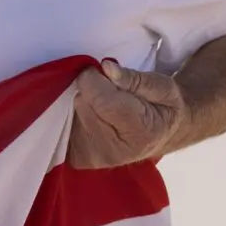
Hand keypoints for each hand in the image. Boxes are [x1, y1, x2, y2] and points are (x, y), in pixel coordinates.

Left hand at [68, 60, 189, 167]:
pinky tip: (92, 116)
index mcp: (140, 132)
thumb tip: (106, 67)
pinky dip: (74, 116)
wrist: (160, 135)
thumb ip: (134, 78)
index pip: (101, 99)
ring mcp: (92, 158)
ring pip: (70, 113)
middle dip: (92, 91)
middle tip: (110, 92)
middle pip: (83, 104)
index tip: (104, 72)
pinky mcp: (77, 158)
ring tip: (104, 107)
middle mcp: (113, 151)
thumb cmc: (163, 107)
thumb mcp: (162, 86)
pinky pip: (62, 126)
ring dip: (83, 103)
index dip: (96, 78)